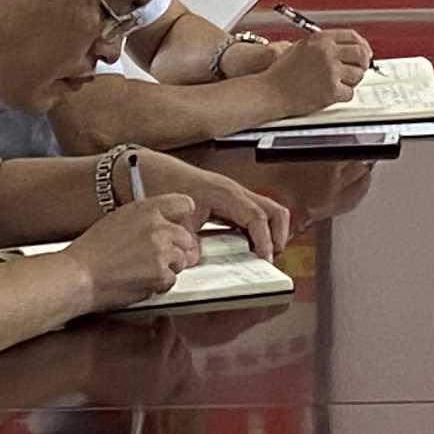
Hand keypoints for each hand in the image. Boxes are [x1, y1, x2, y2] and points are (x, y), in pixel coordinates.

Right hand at [78, 192, 205, 306]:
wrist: (78, 276)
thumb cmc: (91, 251)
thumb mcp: (119, 219)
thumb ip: (147, 220)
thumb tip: (171, 230)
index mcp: (147, 209)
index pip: (184, 204)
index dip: (182, 217)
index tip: (179, 227)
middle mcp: (158, 228)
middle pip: (186, 237)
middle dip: (175, 249)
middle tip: (154, 258)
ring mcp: (161, 252)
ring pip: (181, 260)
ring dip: (167, 267)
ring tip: (141, 270)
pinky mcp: (160, 274)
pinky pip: (171, 280)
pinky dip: (159, 284)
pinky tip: (139, 280)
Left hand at [162, 165, 293, 257]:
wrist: (155, 172)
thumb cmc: (166, 188)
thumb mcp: (177, 221)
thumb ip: (191, 244)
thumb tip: (201, 262)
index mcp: (226, 194)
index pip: (258, 217)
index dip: (265, 240)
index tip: (265, 259)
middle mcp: (237, 192)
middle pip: (275, 211)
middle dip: (279, 236)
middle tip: (270, 258)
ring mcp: (236, 195)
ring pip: (269, 212)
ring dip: (271, 233)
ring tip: (262, 255)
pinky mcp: (232, 201)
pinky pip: (256, 215)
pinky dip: (259, 231)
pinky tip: (248, 247)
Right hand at [236, 31, 372, 119]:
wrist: (270, 91)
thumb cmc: (281, 73)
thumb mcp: (301, 47)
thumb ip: (323, 45)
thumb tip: (345, 47)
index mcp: (320, 40)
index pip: (352, 36)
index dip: (362, 44)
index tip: (364, 51)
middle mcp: (327, 53)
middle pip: (361, 53)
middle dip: (364, 62)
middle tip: (360, 68)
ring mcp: (330, 72)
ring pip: (358, 74)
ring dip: (352, 80)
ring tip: (340, 82)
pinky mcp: (331, 91)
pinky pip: (349, 93)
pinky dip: (343, 95)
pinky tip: (333, 93)